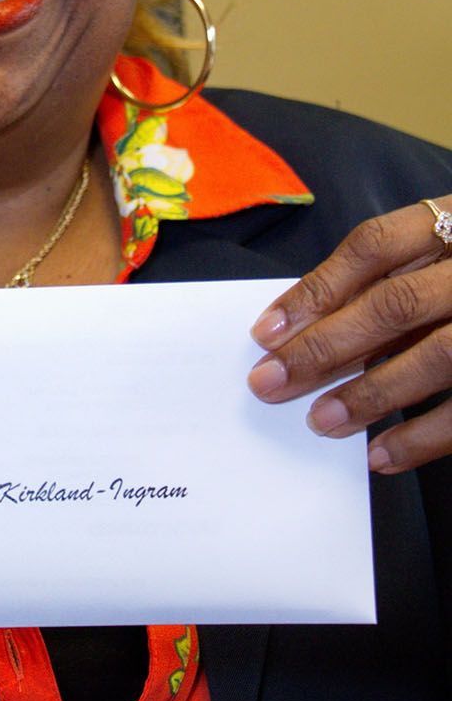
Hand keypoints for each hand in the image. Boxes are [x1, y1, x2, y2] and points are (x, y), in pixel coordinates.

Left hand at [247, 195, 451, 473]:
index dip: (316, 288)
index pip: (375, 247)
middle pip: (396, 303)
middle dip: (326, 346)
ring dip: (373, 393)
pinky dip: (426, 434)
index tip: (266, 331)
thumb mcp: (448, 245)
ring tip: (321, 422)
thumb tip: (309, 325)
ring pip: (438, 355)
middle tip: (270, 383)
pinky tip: (382, 454)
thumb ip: (397, 275)